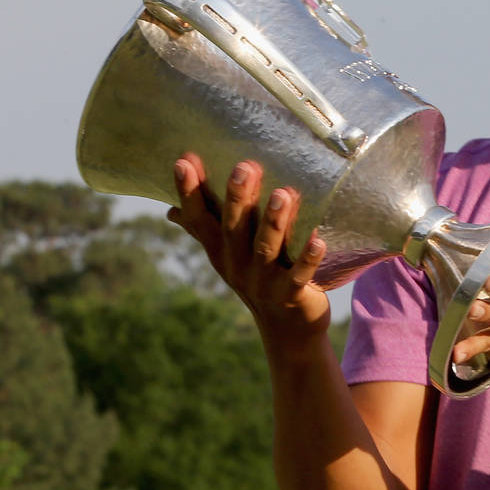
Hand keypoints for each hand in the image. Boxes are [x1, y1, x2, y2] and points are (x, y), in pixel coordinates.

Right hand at [166, 153, 329, 339]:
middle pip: (234, 229)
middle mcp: (236, 265)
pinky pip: (299, 275)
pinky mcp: (290, 295)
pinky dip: (308, 258)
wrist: (287, 328)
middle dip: (238, 198)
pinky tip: (319, 240)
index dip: (190, 193)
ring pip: (266, 249)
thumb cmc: (258, 278)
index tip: (183, 162)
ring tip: (283, 194)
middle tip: (244, 167)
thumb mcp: (227, 255)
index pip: (199, 219)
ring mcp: (263, 282)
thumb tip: (170, 209)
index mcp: (220, 251)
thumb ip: (204, 230)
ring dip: (274, 222)